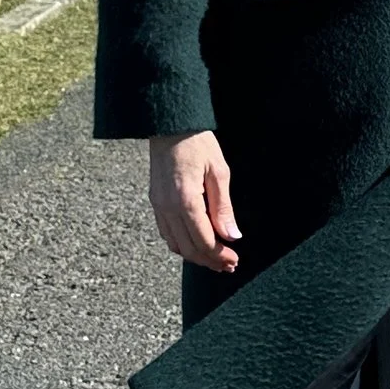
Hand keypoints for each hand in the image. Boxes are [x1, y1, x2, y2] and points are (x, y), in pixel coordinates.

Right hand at [149, 132, 240, 272]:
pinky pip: (166, 232)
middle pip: (189, 249)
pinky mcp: (155, 201)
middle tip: (229, 265)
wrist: (170, 124)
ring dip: (196, 256)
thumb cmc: (197, 143)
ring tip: (216, 258)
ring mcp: (158, 205)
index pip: (203, 241)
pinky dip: (182, 244)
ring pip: (175, 245)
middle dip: (210, 260)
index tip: (234, 260)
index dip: (220, 256)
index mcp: (185, 200)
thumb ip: (223, 208)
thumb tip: (232, 236)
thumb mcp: (218, 172)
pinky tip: (196, 244)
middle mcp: (168, 207)